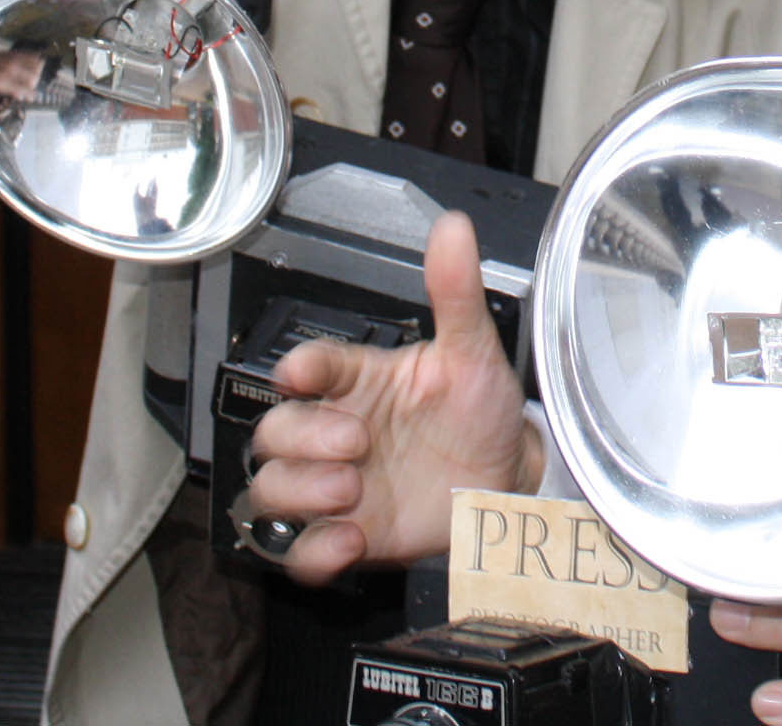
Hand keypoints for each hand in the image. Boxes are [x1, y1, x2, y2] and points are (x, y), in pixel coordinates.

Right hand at [244, 210, 539, 584]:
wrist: (510, 482)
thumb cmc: (481, 412)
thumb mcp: (474, 351)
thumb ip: (456, 292)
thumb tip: (455, 230)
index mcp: (359, 382)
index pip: (308, 368)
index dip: (300, 369)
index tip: (303, 373)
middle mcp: (337, 432)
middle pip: (274, 432)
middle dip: (302, 438)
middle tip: (353, 443)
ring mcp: (336, 486)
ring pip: (271, 490)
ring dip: (299, 492)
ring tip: (349, 489)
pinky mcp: (346, 535)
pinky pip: (299, 552)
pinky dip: (313, 552)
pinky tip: (347, 540)